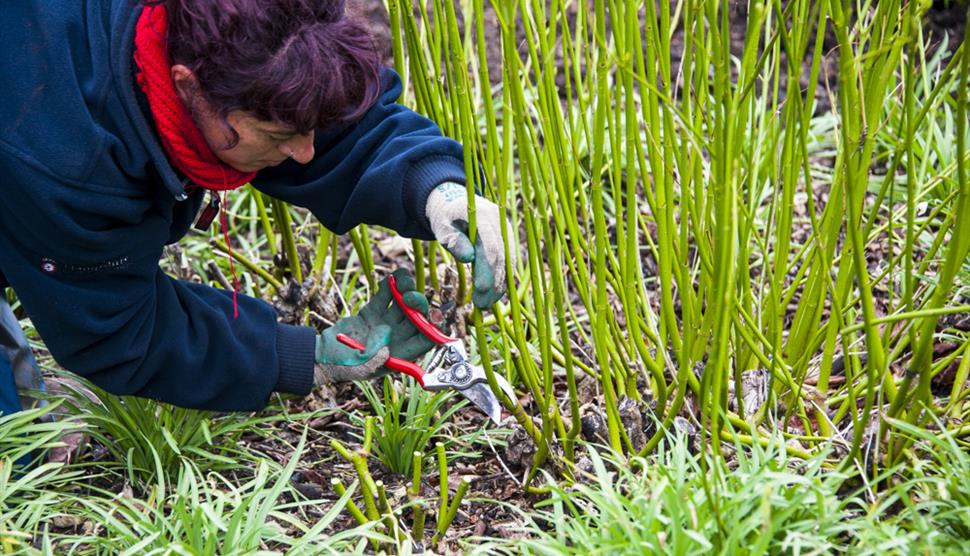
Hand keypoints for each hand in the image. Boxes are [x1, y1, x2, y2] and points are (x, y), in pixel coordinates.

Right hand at [314, 269, 435, 382]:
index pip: (426, 339)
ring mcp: (386, 322)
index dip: (433, 327)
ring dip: (406, 288)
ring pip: (404, 302)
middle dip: (418, 302)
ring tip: (400, 279)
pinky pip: (386, 296)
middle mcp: (398, 337)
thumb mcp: (361, 366)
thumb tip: (387, 333)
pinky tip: (391, 278)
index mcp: (401, 353)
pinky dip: (390, 285)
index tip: (431, 314)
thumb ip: (376, 353)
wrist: (322, 355)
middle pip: (418, 316)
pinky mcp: (373, 311)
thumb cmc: (343, 367)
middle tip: (407, 295)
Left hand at [425, 181, 512, 307]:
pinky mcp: (507, 238)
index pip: (490, 247)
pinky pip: (508, 260)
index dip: (487, 271)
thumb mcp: (442, 227)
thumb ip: (454, 241)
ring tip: (487, 303)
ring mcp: (506, 229)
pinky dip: (502, 278)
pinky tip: (494, 294)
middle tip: (482, 305)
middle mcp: (500, 221)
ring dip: (500, 284)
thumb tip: (468, 258)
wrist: (454, 202)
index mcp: (483, 215)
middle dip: (494, 283)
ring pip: (508, 261)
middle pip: (502, 256)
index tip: (480, 291)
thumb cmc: (445, 216)